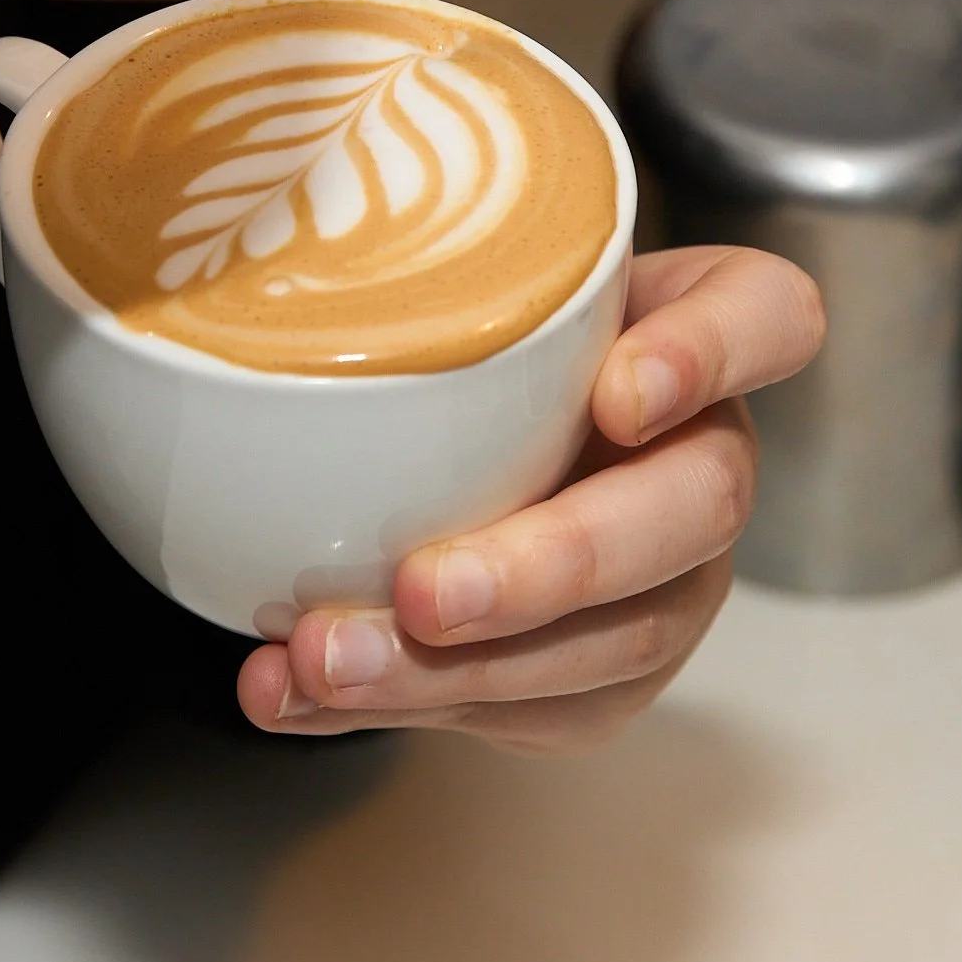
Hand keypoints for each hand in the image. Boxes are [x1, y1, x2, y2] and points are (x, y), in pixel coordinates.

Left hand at [238, 245, 825, 753]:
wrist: (432, 455)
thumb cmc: (436, 336)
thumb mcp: (432, 273)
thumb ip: (383, 254)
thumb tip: (195, 249)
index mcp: (687, 329)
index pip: (767, 315)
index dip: (714, 353)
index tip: (616, 391)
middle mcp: (699, 456)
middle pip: (697, 509)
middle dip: (554, 563)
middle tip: (425, 589)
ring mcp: (666, 579)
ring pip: (616, 641)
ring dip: (459, 668)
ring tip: (325, 658)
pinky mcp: (601, 676)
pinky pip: (525, 713)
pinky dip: (398, 705)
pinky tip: (295, 691)